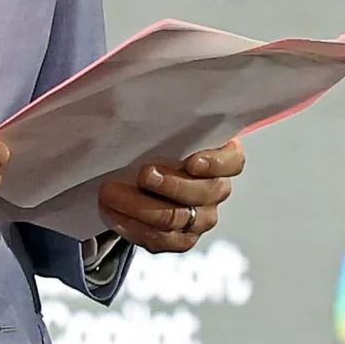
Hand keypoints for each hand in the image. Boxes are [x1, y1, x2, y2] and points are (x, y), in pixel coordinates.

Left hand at [97, 139, 244, 253]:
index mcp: (222, 159)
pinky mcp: (181, 239)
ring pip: (177, 219)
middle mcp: (216, 190)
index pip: (232, 162)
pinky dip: (134, 227)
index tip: (192, 161)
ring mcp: (201, 218)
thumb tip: (142, 103)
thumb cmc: (159, 148)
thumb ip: (166, 126)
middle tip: (143, 175)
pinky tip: (114, 214)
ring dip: (141, 207)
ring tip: (112, 193)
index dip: (215, 164)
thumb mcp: (165, 132)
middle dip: (170, 185)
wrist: (140, 177)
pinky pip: (161, 240)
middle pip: (203, 193)